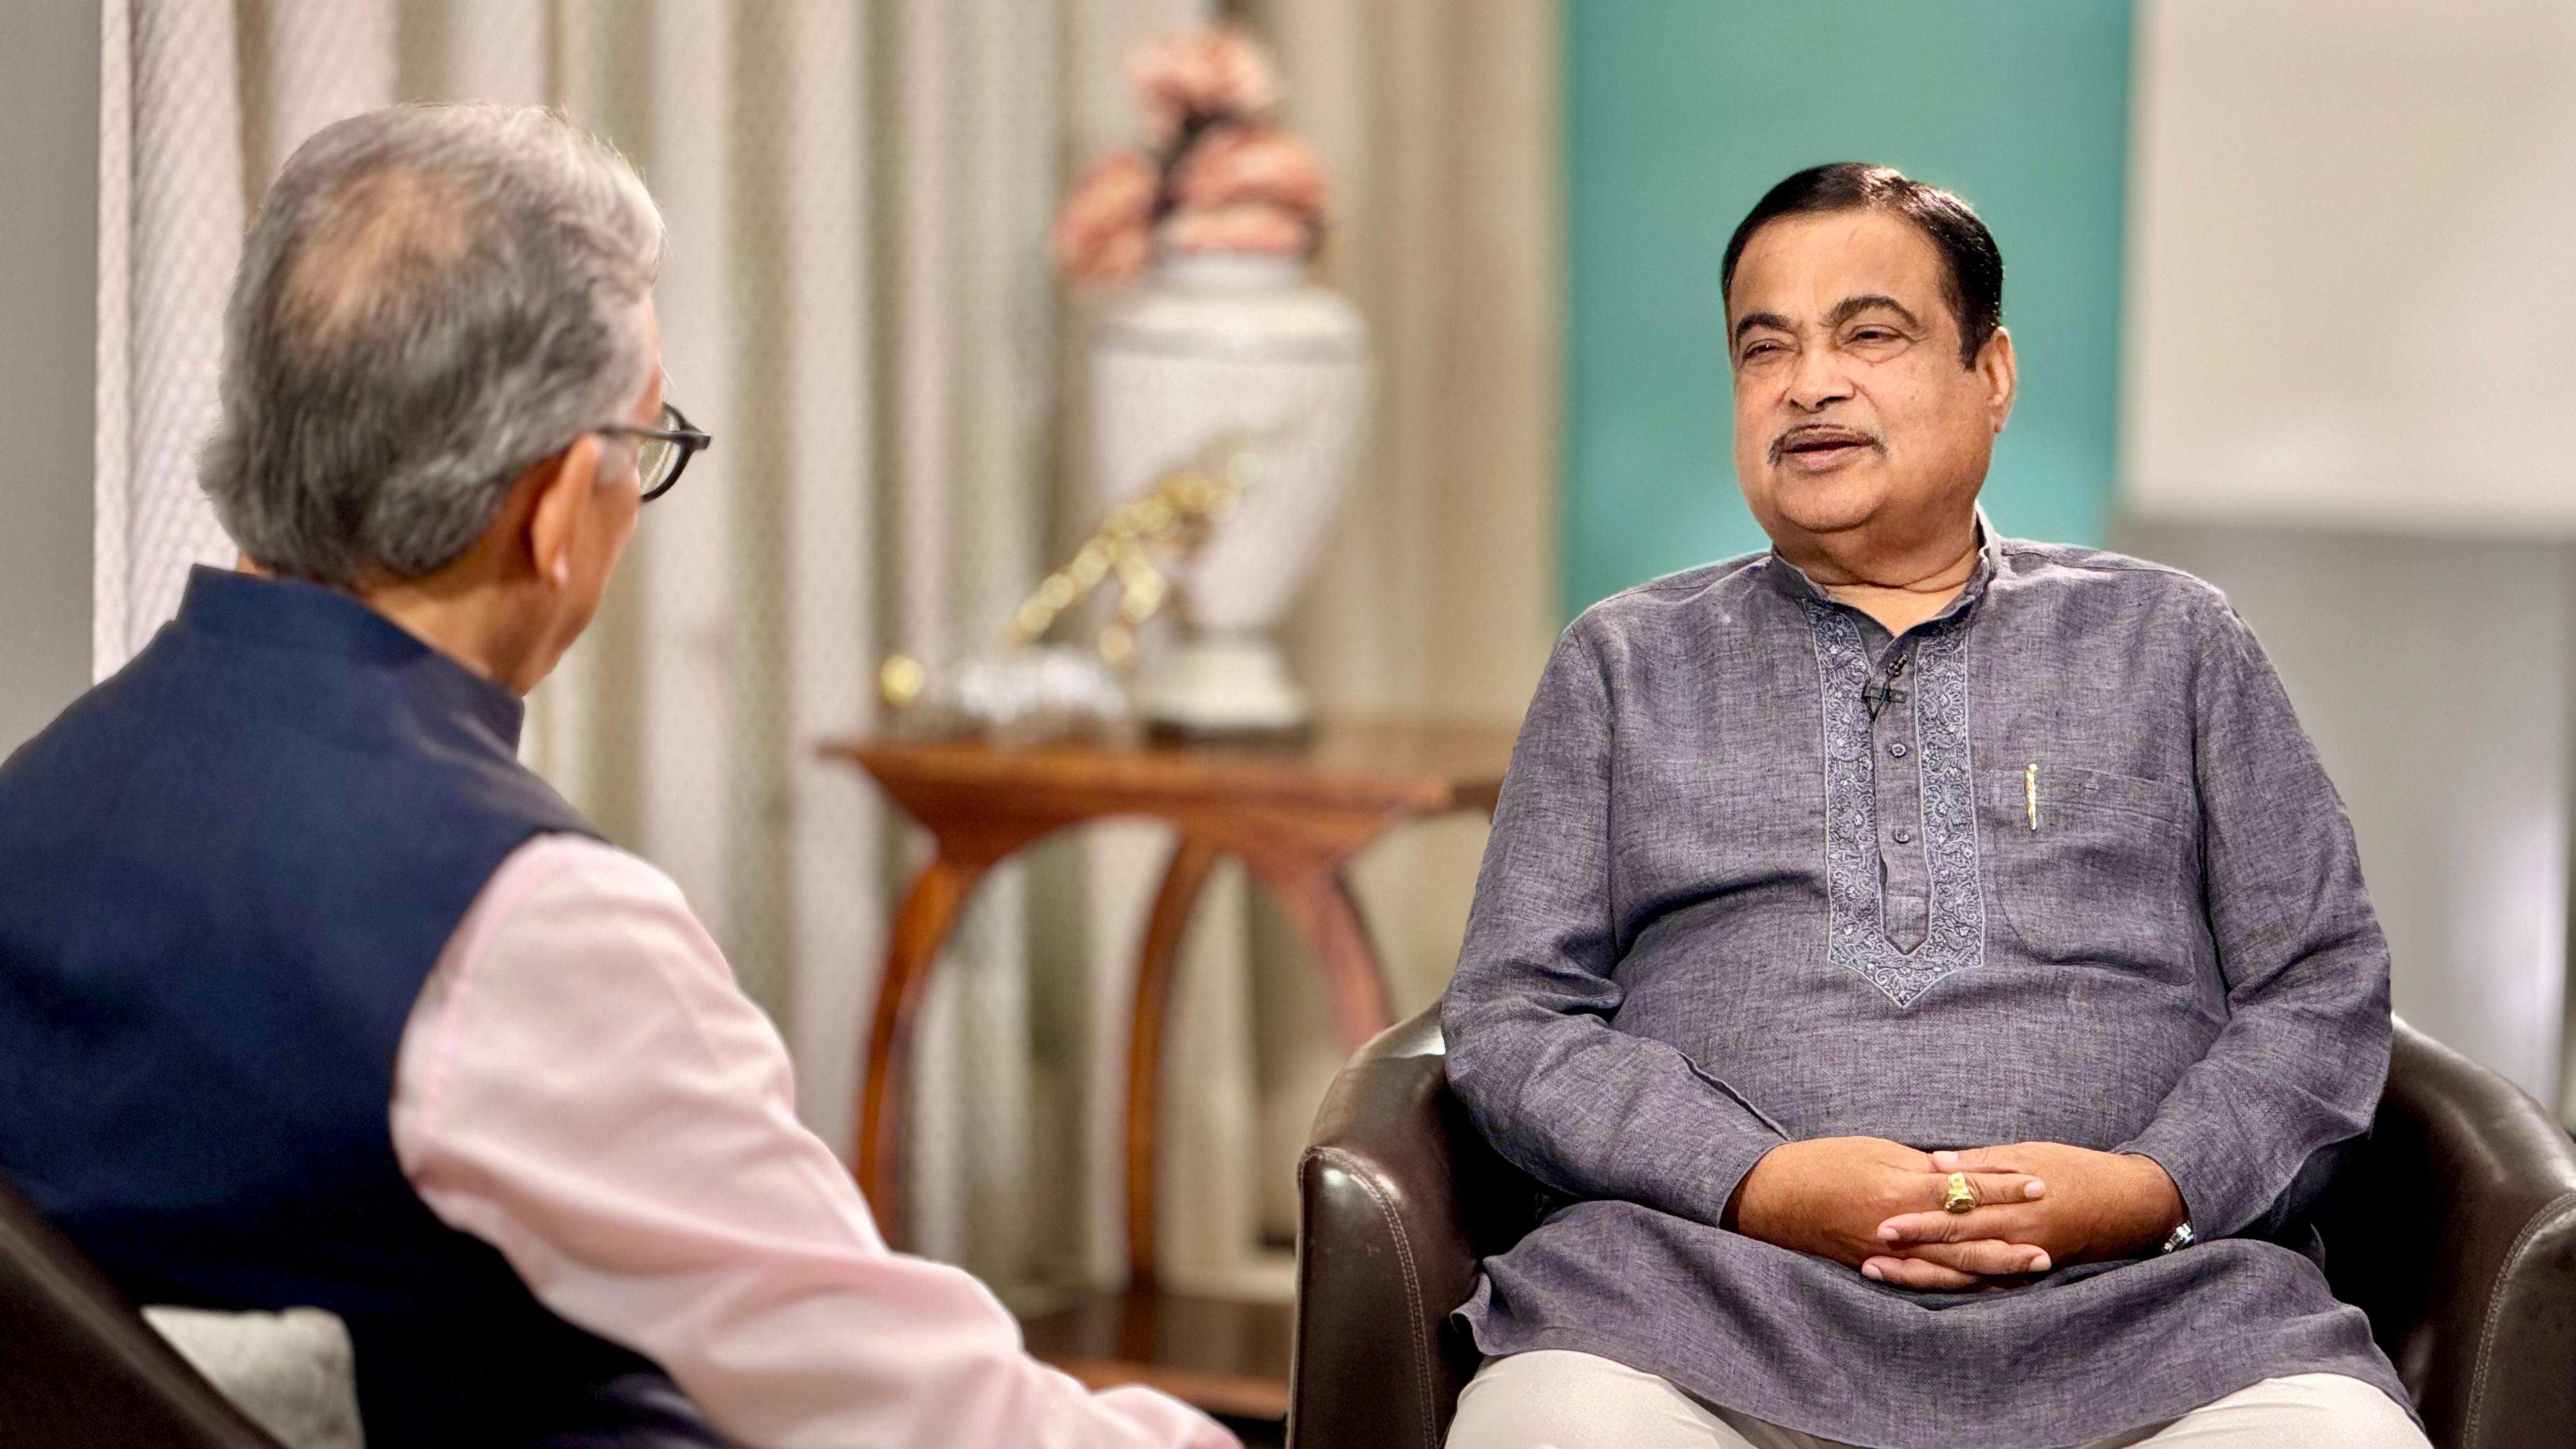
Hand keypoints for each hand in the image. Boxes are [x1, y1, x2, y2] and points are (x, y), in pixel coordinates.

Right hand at [1730, 1137, 2052, 1290]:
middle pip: (1966, 1237)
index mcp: (1901, 1189)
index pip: (1964, 1188)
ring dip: (1993, 1269)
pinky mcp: (1877, 1268)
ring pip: (1951, 1267)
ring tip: (2029, 1269)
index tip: (2037, 1182)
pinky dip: (1955, 1285)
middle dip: (2010, 1238)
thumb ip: (1917, 1165)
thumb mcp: (1874, 1150)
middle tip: (2050, 1243)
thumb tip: (1955, 1171)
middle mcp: (1900, 1227)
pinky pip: (1923, 1281)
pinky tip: (1980, 1288)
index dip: (2003, 1185)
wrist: (1773, 1197)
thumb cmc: (1822, 1163)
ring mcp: (1889, 1254)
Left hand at [1867, 1143, 2183, 1279]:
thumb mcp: (2029, 1153)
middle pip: (1954, 1247)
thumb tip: (1935, 1162)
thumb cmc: (2077, 1170)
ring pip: (1963, 1272)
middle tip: (1869, 1250)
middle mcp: (2016, 1236)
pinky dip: (1953, 1286)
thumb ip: (1981, 1161)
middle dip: (1911, 1250)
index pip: (1956, 1213)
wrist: (2130, 1205)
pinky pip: (1987, 1284)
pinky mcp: (2030, 1273)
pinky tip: (1923, 1287)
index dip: (1919, 1219)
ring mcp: (2022, 1260)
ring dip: (1922, 1273)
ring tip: (1882, 1272)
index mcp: (2013, 1203)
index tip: (1883, 1221)